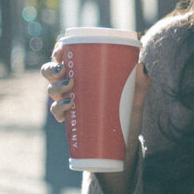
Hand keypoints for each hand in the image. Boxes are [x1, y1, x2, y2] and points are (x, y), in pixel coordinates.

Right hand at [43, 51, 152, 193]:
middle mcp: (74, 84)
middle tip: (67, 74)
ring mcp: (69, 101)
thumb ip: (141, 85)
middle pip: (52, 71)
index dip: (59, 51)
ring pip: (52, 90)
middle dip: (53, 70)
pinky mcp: (71, 119)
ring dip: (56, 90)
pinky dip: (58, 111)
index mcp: (86, 72)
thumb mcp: (136, 99)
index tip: (62, 51)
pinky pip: (57, 113)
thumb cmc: (129, 113)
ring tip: (71, 96)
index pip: (67, 56)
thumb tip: (142, 66)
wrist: (125, 143)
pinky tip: (64, 115)